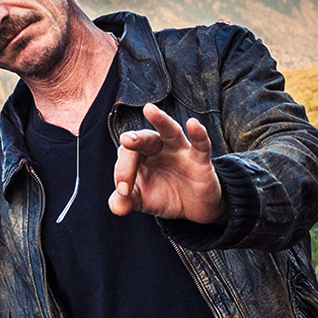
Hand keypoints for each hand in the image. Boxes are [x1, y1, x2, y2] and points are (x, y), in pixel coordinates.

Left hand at [111, 103, 223, 223]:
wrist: (194, 207)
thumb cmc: (164, 196)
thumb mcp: (142, 201)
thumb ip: (126, 202)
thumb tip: (116, 206)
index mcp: (140, 155)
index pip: (128, 156)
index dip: (123, 172)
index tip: (124, 192)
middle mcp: (158, 147)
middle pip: (145, 138)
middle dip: (135, 139)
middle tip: (126, 140)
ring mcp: (180, 150)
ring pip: (170, 131)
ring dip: (161, 121)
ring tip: (149, 110)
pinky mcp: (200, 158)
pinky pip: (200, 144)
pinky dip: (198, 134)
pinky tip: (193, 124)